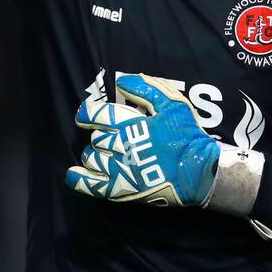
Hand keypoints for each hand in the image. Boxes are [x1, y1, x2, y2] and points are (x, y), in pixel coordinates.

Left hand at [65, 73, 219, 207]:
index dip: (88, 113)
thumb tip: (122, 82)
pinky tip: (72, 174)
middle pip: (97, 138)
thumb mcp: (173, 104)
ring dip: (93, 154)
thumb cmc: (187, 135)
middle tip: (106, 136)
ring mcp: (121, 170)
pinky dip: (79, 180)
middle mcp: (122, 147)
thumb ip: (147, 90)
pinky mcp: (122, 189)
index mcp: (132, 125)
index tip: (85, 114)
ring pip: (93, 159)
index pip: (99, 115)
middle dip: (98, 135)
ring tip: (102, 153)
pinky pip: (93, 186)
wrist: (199, 171)